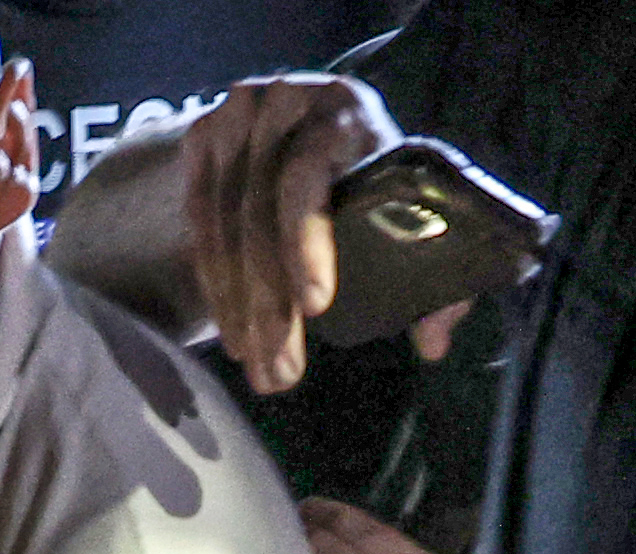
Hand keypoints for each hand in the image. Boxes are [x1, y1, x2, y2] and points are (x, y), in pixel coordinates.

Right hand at [183, 74, 471, 391]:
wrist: (319, 116)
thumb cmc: (377, 173)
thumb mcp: (415, 210)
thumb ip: (435, 274)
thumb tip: (432, 345)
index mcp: (348, 114)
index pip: (308, 176)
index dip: (306, 244)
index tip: (316, 307)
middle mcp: (286, 102)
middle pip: (258, 211)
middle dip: (267, 304)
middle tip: (279, 370)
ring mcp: (238, 113)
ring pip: (223, 223)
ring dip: (235, 304)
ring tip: (255, 363)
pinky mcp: (205, 132)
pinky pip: (200, 215)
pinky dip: (213, 276)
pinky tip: (230, 325)